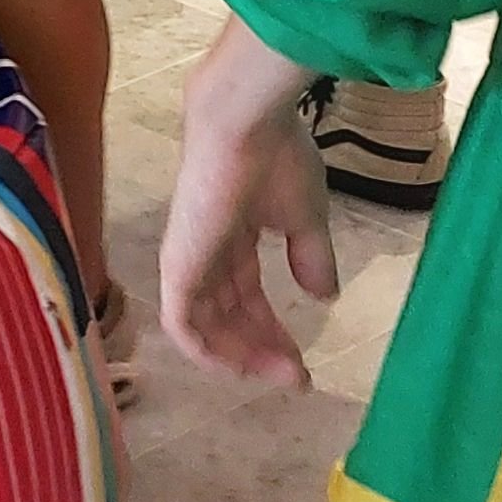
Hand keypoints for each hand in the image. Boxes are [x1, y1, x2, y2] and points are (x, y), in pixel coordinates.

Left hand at [155, 21, 339, 387]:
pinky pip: (183, 324)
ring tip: (282, 375)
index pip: (248, 296)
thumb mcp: (305, 216)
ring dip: (243, 357)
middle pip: (230, 316)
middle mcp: (206, 252)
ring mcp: (189, 260)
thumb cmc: (278, 157)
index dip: (274, 332)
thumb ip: (311, 257)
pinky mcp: (178, 266)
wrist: (248, 124)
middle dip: (263, 350)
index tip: (304, 364)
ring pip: (208, 327)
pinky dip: (207, 351)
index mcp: (232, 236)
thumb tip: (323, 297)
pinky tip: (239, 369)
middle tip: (297, 378)